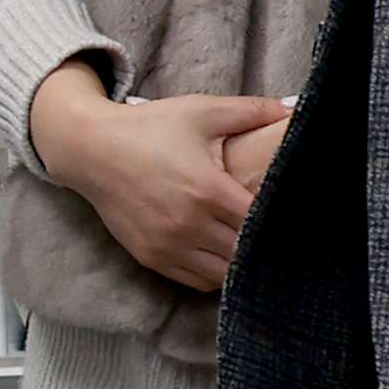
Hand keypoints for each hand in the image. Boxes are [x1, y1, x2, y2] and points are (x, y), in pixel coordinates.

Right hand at [24, 62, 287, 293]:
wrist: (91, 149)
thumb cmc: (149, 128)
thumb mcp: (201, 111)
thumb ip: (251, 111)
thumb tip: (296, 108)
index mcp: (207, 190)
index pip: (259, 222)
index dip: (278, 219)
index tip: (290, 212)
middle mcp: (188, 224)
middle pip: (245, 253)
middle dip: (261, 243)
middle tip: (273, 232)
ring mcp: (168, 245)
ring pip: (223, 274)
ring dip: (238, 262)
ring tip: (246, 243)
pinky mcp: (151, 257)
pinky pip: (196, 281)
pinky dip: (213, 273)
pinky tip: (219, 252)